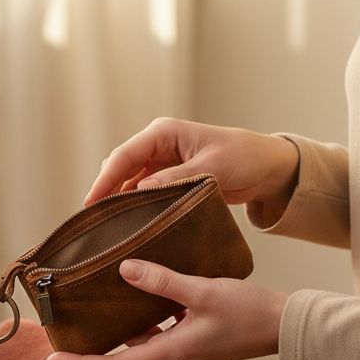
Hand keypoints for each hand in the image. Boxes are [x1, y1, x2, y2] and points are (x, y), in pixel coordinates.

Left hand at [44, 258, 287, 359]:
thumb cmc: (247, 312)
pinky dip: (144, 316)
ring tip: (95, 305)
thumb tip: (124, 270)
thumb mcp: (201, 292)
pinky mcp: (195, 337)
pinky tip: (141, 291)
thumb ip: (162, 281)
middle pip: (122, 355)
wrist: (285, 324)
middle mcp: (173, 355)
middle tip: (66, 329)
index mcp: (170, 353)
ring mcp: (185, 348)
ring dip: (120, 327)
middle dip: (93, 345)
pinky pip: (160, 329)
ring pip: (142, 340)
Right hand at [85, 117, 299, 218]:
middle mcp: (159, 145)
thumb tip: (139, 191)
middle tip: (93, 221)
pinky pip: (145, 191)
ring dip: (120, 200)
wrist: (268, 167)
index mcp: (164, 133)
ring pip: (130, 181)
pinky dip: (137, 205)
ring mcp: (163, 162)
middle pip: (122, 167)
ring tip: (107, 227)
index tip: (90, 204)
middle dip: (107, 190)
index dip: (105, 179)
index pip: (125, 155)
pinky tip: (130, 224)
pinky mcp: (171, 178)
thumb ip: (176, 178)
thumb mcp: (211, 167)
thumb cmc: (243, 157)